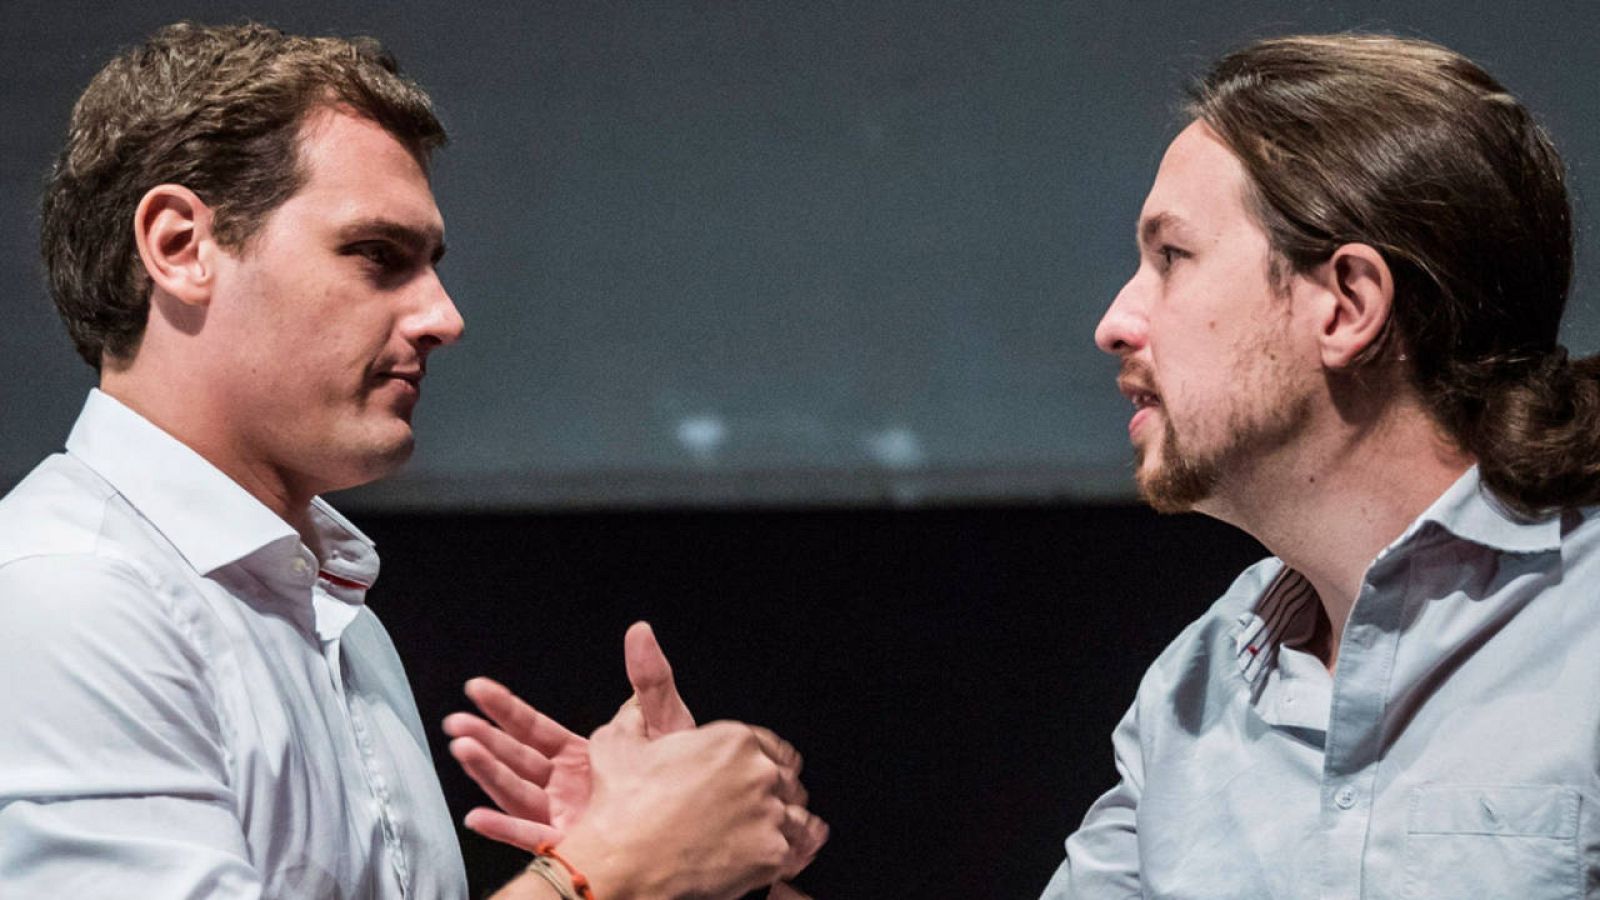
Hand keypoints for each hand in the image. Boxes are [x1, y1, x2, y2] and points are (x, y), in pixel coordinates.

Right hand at [443, 622, 694, 847]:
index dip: (505, 709)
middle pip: (517, 761)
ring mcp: (568, 817)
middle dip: (484, 740)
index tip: (476, 689)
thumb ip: (649, 679)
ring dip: (488, 773)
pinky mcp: (576, 845)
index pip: (533, 729)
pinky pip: (534, 839)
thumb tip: (639, 632)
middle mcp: (567, 787)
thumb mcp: (666, 720)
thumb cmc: (687, 775)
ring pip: (517, 794)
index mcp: (582, 756)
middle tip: (455, 724)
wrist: (707, 820)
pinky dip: (505, 830)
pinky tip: (478, 818)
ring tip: (463, 750)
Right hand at [555, 702, 828, 899]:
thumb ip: (634, 715)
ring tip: (761, 836)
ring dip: (781, 825)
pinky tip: (764, 858)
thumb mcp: (617, 743)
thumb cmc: (621, 807)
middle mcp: (758, 772)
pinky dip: (780, 857)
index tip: (756, 777)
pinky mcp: (772, 854)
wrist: (622, 863)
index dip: (763, 761)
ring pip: (795, 817)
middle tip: (749, 811)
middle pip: (785, 780)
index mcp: (732, 740)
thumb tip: (634, 705)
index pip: (771, 746)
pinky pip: (792, 853)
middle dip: (771, 793)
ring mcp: (769, 814)